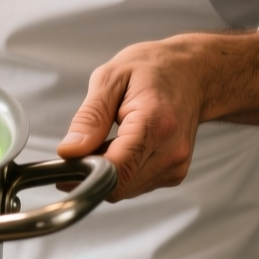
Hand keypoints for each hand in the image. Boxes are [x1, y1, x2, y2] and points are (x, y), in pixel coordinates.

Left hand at [57, 37, 209, 201]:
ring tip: (104, 140)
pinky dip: (120, 171)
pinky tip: (120, 146)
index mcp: (155, 123)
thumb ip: (90, 118)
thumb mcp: (111, 78)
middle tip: (80, 146)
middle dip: (90, 172)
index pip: (116, 170)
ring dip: (105, 172)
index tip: (64, 163)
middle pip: (117, 185)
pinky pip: (134, 184)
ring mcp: (176, 166)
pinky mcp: (174, 174)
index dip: (83, 173)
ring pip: (123, 189)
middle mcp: (171, 151)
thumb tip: (69, 152)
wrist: (194, 73)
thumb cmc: (153, 69)